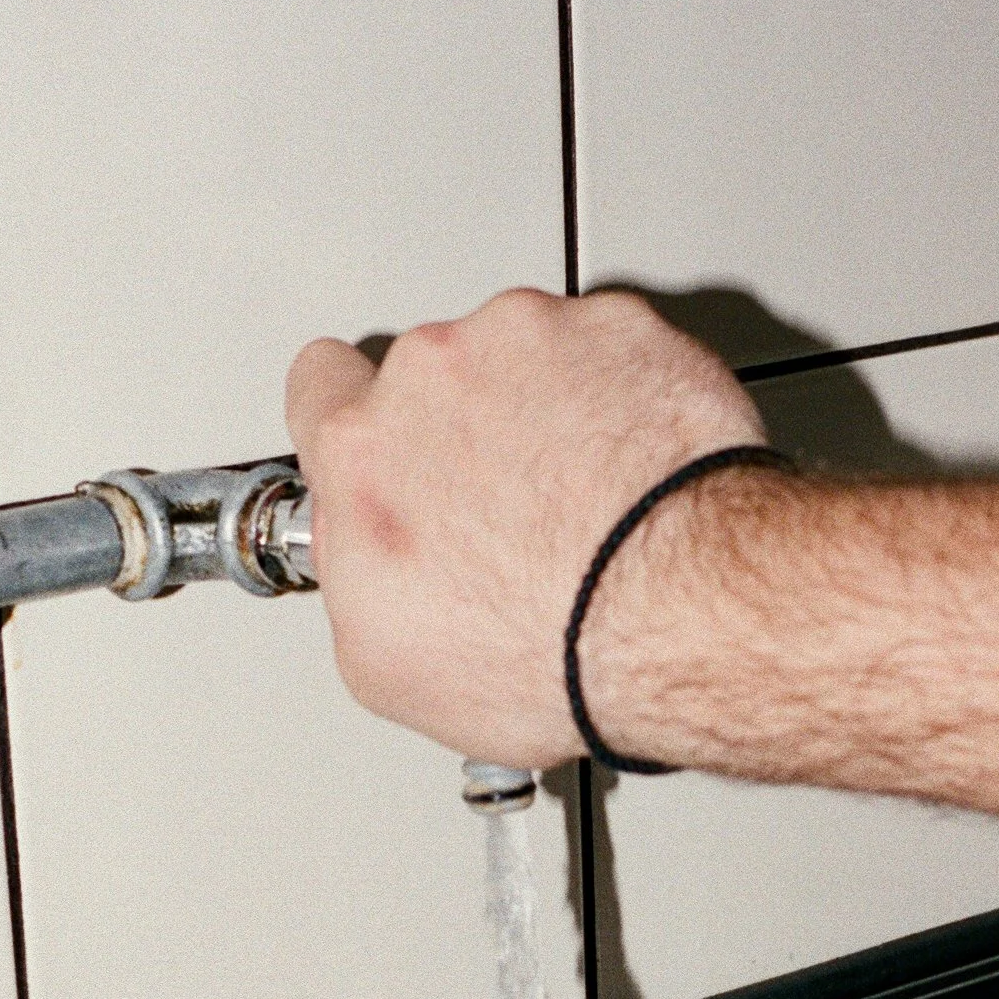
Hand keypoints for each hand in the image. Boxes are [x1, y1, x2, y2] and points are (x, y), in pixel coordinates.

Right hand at [285, 288, 766, 768]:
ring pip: (526, 355)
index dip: (357, 425)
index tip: (390, 454)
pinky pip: (612, 351)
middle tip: (516, 514)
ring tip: (592, 503)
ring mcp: (533, 339)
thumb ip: (352, 582)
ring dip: (549, 411)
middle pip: (432, 377)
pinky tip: (642, 471)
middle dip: (465, 430)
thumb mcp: (389, 668)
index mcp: (360, 450)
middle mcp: (434, 372)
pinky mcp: (623, 330)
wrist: (679, 616)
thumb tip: (366, 562)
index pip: (319, 388)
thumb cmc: (552, 654)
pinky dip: (626, 397)